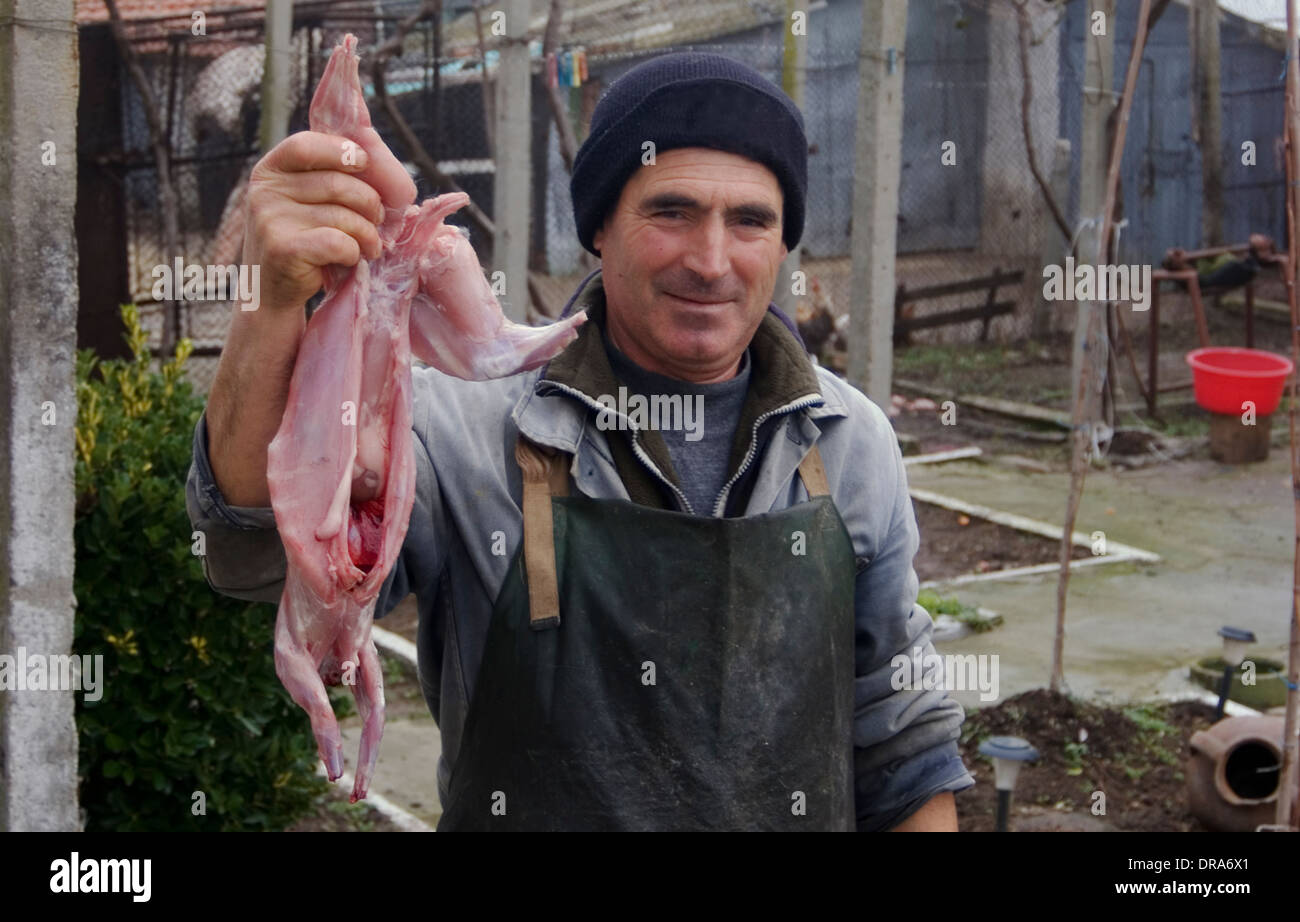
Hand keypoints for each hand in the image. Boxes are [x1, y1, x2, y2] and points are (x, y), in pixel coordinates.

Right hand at [241, 131, 385, 312]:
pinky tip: (350, 258)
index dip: (342, 151)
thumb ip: (332, 171)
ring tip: (370, 245)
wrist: (272, 291)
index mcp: (271, 169)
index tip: (363, 164)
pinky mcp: (283, 249)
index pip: (306, 144)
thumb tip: (371, 138)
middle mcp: (264, 190)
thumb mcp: (309, 199)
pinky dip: (354, 252)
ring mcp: (269, 220)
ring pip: (342, 216)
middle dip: (369, 203)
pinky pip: (338, 242)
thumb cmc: (304, 240)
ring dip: (367, 234)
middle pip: (336, 183)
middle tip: (377, 219)